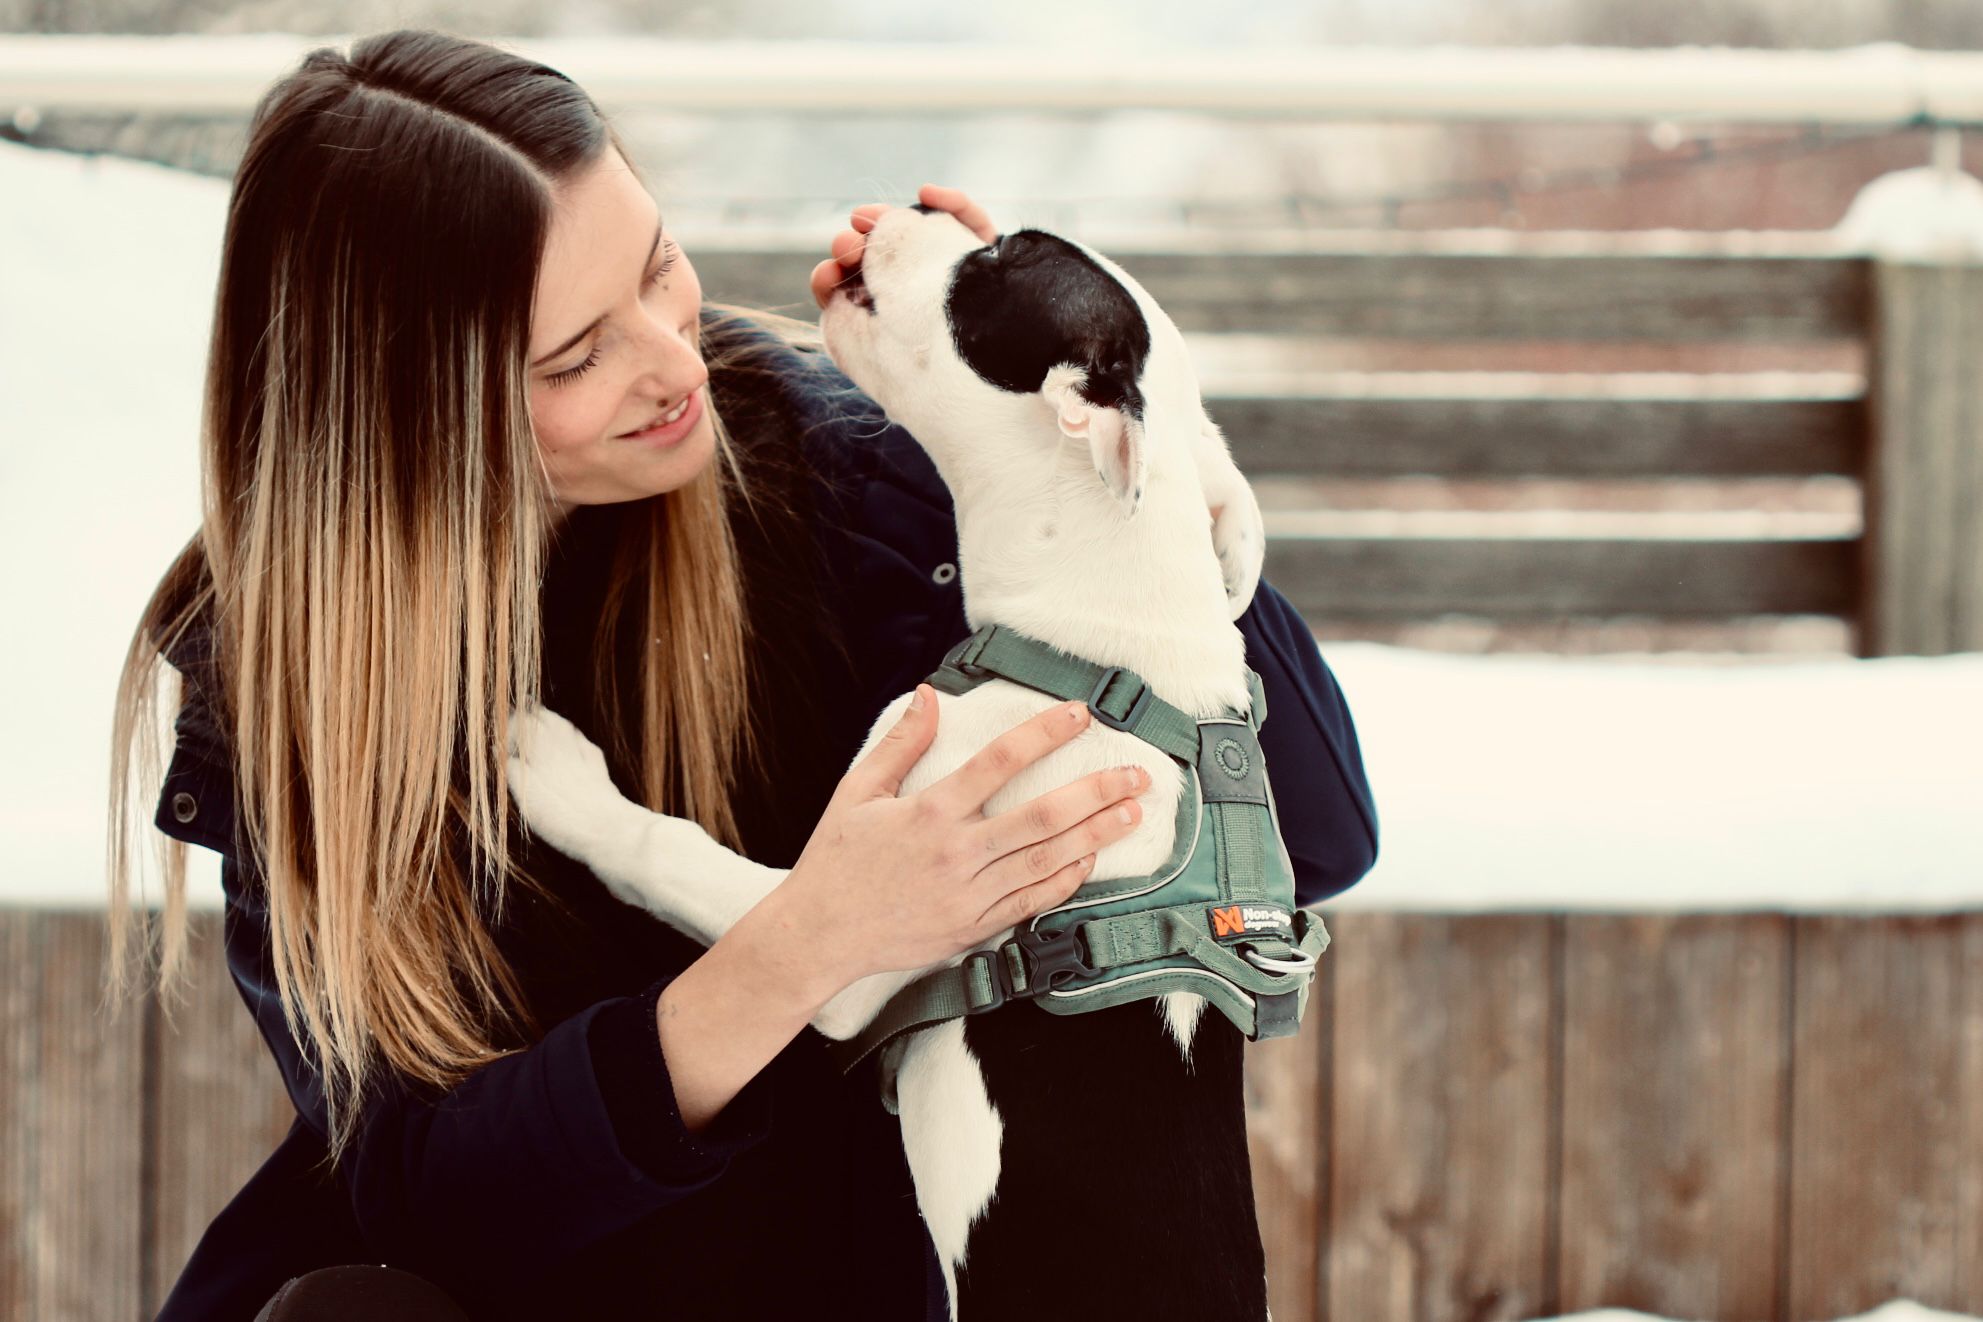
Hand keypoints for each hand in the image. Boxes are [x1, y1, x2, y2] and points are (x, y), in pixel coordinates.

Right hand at [767, 685, 1149, 990]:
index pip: (999, 762)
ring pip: (1047, 860)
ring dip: (1095, 834)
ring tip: (1132, 813)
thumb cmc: (836, 861)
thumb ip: (900, 743)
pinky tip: (1091, 861)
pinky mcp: (973, 927)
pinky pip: (1030, 902)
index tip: (1079, 714)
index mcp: (929, 812)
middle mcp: (956, 853)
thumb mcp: (857, 792)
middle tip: (1136, 774)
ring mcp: (969, 894)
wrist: (819, 936)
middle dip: (1095, 791)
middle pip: (1041, 816)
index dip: (1044, 733)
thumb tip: (930, 694)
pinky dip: (1065, 882)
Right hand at [810, 183, 999, 308]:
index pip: (878, 235)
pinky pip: (836, 316)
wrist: (994, 324)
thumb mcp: (976, 235)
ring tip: (833, 268)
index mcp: (905, 254)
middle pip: (855, 258)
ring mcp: (875, 306)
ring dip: (828, 271)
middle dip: (848, 245)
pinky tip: (831, 285)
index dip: (868, 223)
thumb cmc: (986, 278)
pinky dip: (827, 295)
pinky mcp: (865, 334)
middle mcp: (886, 278)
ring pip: (839, 285)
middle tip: (851, 246)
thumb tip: (922, 190)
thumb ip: (956, 206)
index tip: (862, 217)